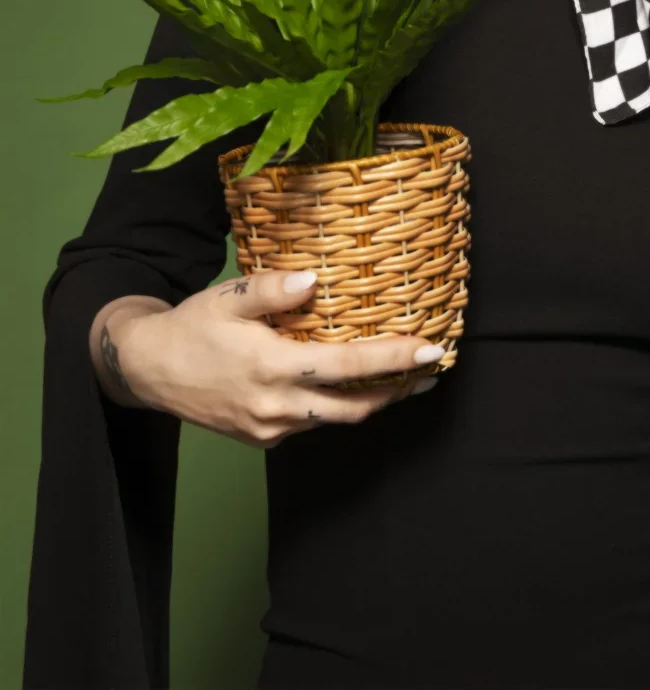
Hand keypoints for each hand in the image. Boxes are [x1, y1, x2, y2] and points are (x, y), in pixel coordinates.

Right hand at [109, 270, 442, 447]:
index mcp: (274, 368)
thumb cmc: (192, 327)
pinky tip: (347, 386)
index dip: (394, 359)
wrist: (147, 370)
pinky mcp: (261, 437)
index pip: (349, 367)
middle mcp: (277, 406)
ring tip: (403, 379)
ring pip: (334, 419)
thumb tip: (315, 280)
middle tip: (431, 370)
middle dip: (399, 390)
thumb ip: (271, 290)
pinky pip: (309, 423)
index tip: (431, 349)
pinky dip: (335, 406)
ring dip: (371, 401)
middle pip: (355, 407)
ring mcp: (269, 428)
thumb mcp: (227, 298)